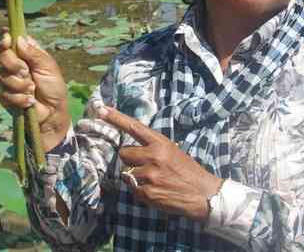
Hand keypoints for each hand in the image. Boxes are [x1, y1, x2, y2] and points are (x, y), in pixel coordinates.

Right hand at [0, 29, 70, 150]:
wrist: (52, 112)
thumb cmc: (53, 87)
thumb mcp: (48, 67)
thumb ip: (34, 53)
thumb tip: (18, 39)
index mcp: (25, 53)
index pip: (9, 40)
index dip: (5, 38)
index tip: (7, 40)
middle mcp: (14, 64)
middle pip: (1, 55)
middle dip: (13, 64)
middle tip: (26, 71)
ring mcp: (8, 80)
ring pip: (2, 76)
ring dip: (20, 84)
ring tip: (33, 89)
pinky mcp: (5, 96)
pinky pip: (5, 94)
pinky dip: (19, 98)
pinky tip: (29, 101)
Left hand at [96, 105, 222, 222]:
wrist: (202, 194)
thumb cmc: (187, 171)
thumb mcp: (172, 151)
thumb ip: (152, 148)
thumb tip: (130, 151)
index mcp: (160, 143)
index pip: (134, 127)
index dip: (115, 118)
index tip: (100, 109)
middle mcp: (153, 156)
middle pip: (123, 153)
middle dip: (130, 160)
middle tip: (144, 165)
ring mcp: (149, 175)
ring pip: (127, 173)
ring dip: (136, 177)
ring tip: (154, 180)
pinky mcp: (148, 193)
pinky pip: (133, 190)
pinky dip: (141, 192)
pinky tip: (156, 191)